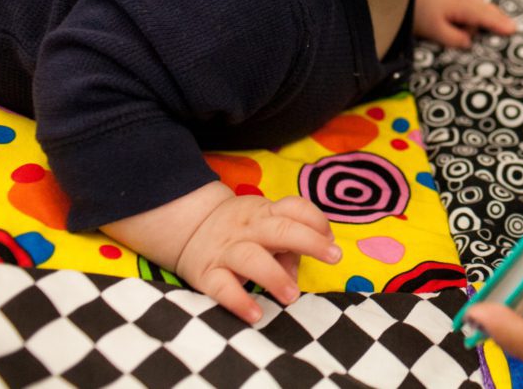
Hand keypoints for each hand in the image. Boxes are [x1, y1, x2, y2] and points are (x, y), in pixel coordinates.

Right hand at [103, 182, 341, 323]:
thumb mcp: (265, 227)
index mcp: (266, 212)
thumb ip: (288, 250)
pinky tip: (256, 314)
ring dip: (275, 277)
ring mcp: (227, 250)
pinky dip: (239, 301)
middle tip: (334, 257)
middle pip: (281, 229)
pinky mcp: (206, 274)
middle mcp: (248, 228)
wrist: (188, 226)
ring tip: (293, 296)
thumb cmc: (242, 230)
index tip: (331, 239)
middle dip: (310, 241)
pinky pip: (222, 287)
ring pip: (252, 258)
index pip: (294, 207)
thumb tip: (299, 275)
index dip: (316, 220)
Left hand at [414, 0, 515, 47]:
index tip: (513, 30)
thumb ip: (454, 38)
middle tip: (512, 27)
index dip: (499, 24)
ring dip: (485, 13)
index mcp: (461, 5)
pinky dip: (475, 9)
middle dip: (497, 17)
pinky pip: (468, 1)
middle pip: (485, 8)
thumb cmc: (417, 13)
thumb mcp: (434, 30)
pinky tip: (474, 15)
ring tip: (497, 22)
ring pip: (476, 4)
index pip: (484, 16)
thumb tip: (469, 41)